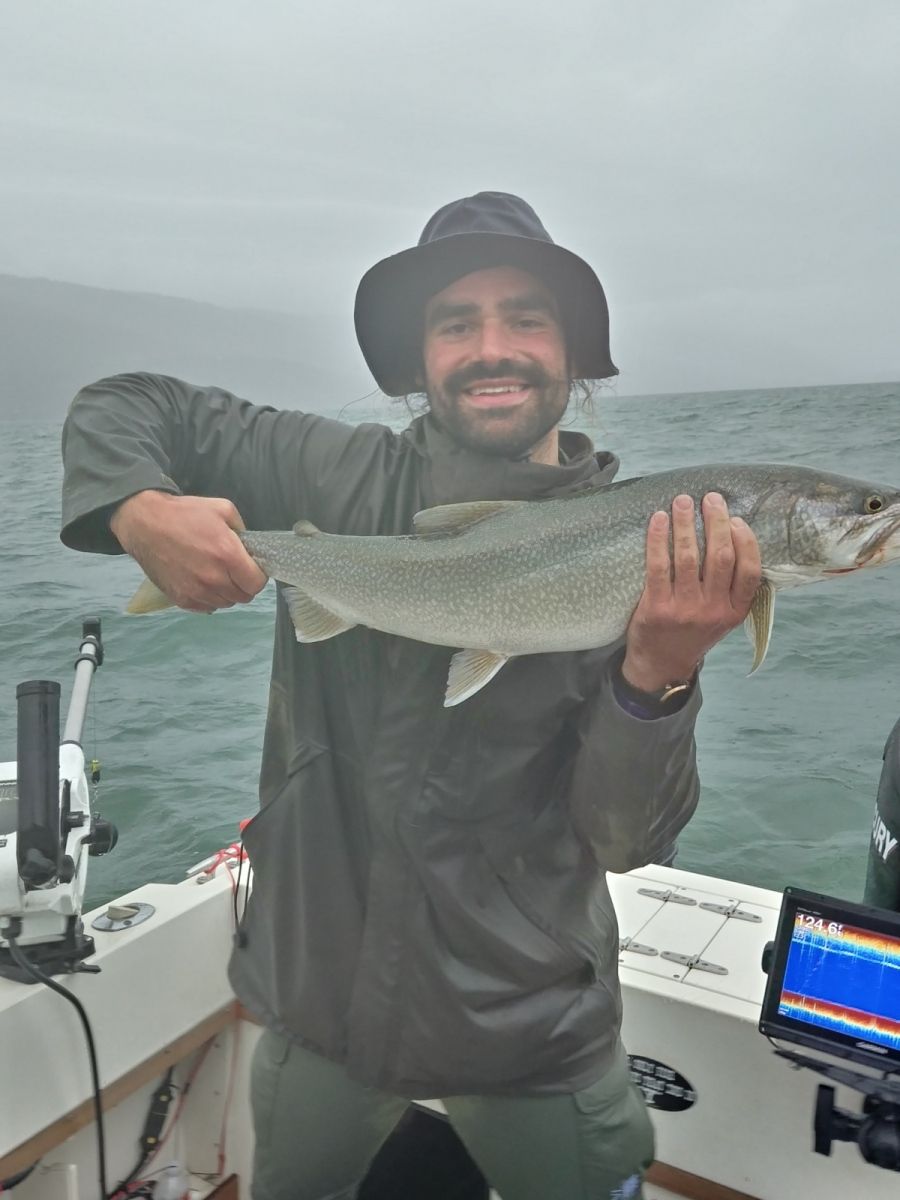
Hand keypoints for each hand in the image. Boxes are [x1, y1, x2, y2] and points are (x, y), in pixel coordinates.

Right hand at [110, 491, 267, 611]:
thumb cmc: (185, 513)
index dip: (257, 576)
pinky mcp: (181, 599)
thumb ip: (243, 530)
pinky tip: (203, 582)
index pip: (256, 583)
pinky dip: (209, 598)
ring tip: (216, 574)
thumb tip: (249, 550)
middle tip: (234, 570)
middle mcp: (213, 578)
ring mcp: (196, 591)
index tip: (251, 568)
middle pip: (243, 597)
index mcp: (227, 555)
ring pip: (226, 603)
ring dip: (226, 592)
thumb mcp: (223, 509)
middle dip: (243, 584)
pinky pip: (207, 607)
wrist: (145, 523)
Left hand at [622, 492, 761, 692]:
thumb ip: (731, 588)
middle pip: (720, 558)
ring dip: (686, 524)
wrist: (662, 663)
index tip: (737, 519)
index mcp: (735, 611)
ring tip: (683, 501)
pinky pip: (659, 566)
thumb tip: (735, 536)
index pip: (750, 572)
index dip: (746, 542)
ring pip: (689, 558)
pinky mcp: (657, 608)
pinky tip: (659, 520)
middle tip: (710, 498)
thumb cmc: (694, 631)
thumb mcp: (723, 617)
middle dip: (716, 522)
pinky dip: (658, 539)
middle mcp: (713, 610)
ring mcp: (684, 610)